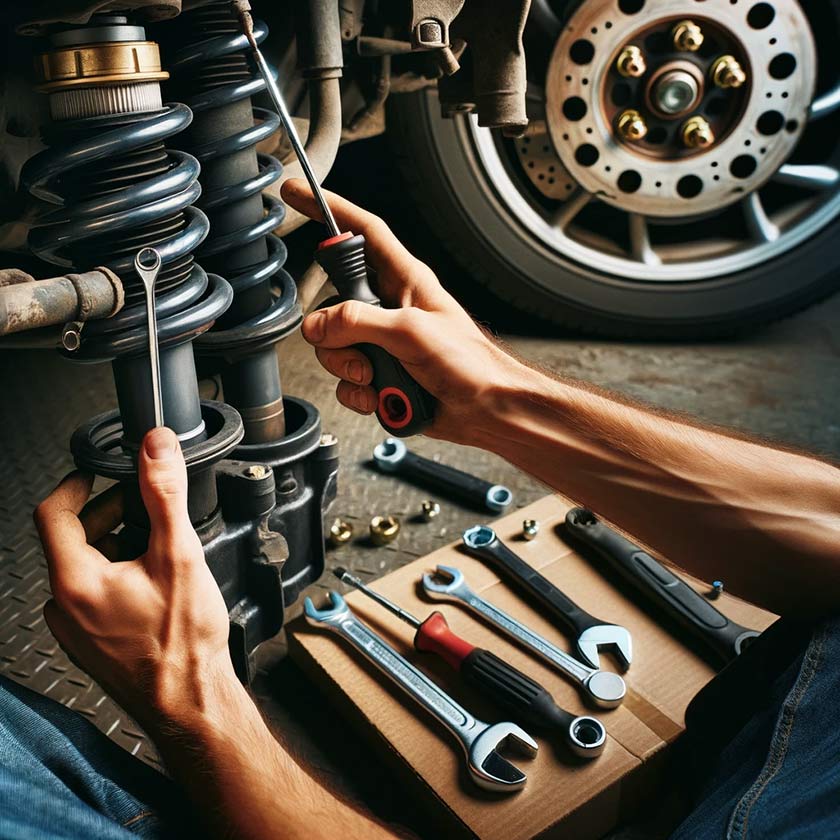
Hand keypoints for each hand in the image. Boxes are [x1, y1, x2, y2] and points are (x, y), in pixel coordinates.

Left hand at [34, 427, 235, 728]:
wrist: (190, 701)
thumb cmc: (182, 642)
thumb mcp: (179, 554)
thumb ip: (164, 493)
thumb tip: (156, 448)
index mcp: (76, 581)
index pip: (53, 513)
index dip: (77, 484)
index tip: (100, 471)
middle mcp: (66, 606)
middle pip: (72, 538)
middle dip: (108, 512)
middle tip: (144, 502)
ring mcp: (76, 627)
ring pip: (84, 566)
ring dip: (115, 542)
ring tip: (157, 540)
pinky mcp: (92, 641)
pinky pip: (94, 592)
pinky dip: (117, 572)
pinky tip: (154, 578)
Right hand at [281, 179, 522, 443]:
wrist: (486, 409)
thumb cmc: (469, 363)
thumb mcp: (410, 332)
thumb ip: (357, 321)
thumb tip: (318, 324)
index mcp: (404, 280)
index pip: (361, 231)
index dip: (329, 209)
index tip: (298, 194)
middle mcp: (389, 308)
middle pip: (333, 303)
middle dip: (335, 332)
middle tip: (359, 347)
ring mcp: (383, 344)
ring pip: (334, 347)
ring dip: (349, 369)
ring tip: (378, 378)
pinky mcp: (380, 375)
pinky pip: (346, 381)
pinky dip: (358, 394)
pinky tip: (381, 397)